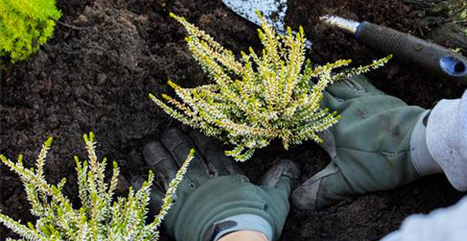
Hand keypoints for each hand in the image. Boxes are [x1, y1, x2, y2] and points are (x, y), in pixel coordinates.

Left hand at [134, 129, 298, 240]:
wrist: (236, 239)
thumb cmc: (257, 221)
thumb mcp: (275, 199)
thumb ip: (280, 180)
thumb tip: (293, 164)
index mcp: (226, 177)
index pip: (212, 153)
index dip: (201, 141)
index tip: (193, 130)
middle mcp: (205, 181)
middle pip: (187, 157)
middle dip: (176, 143)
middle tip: (167, 131)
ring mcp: (187, 196)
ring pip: (168, 170)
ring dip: (157, 157)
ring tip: (149, 146)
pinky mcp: (172, 212)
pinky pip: (153, 197)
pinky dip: (141, 187)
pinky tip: (131, 178)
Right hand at [291, 75, 426, 209]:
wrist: (420, 142)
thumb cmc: (382, 161)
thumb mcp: (349, 181)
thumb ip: (322, 189)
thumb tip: (297, 200)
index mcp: (333, 126)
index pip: (306, 113)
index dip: (294, 107)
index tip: (283, 102)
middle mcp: (344, 107)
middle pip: (320, 92)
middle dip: (307, 89)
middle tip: (297, 83)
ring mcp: (364, 99)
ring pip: (339, 84)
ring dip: (327, 81)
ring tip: (317, 75)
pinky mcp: (382, 97)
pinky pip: (361, 83)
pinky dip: (351, 80)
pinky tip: (350, 80)